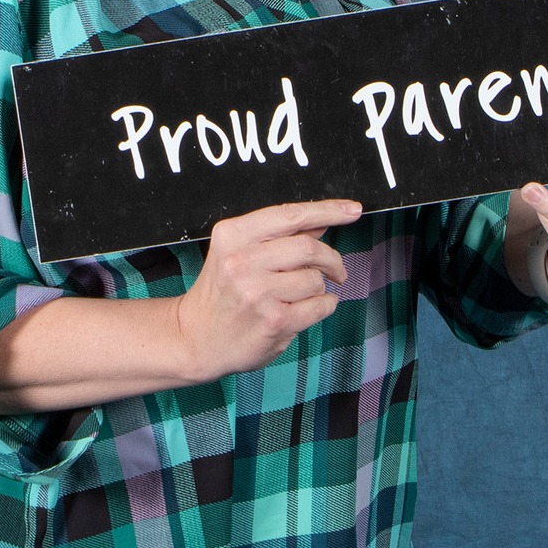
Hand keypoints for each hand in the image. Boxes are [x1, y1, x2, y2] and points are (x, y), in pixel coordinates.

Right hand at [174, 199, 363, 379]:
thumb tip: (320, 220)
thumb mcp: (237, 252)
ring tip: (303, 294)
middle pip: (309, 247)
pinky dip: (324, 306)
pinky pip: (320, 306)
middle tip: (336, 269)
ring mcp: (258, 293)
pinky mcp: (274, 322)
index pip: (291, 215)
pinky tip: (306, 308)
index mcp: (233, 235)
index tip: (352, 210)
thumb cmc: (221, 293)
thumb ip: (278, 236)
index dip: (328, 210)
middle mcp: (242, 261)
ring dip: (320, 287)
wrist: (196, 338)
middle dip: (331, 259)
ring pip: (316, 279)